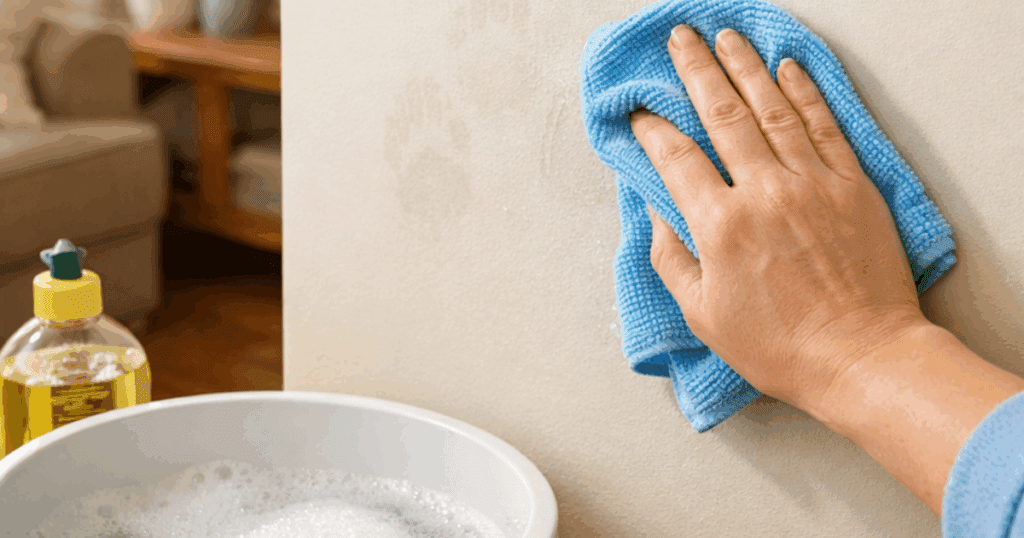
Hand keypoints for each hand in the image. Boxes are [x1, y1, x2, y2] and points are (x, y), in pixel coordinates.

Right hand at [629, 25, 931, 412]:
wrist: (862, 356)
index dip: (653, 130)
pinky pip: (825, 126)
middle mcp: (764, 192)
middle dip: (697, 71)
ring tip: (726, 38)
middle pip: (723, 115)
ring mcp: (812, 184)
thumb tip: (657, 214)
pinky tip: (788, 68)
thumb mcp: (703, 314)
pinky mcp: (852, 186)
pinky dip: (805, 93)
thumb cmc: (779, 345)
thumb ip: (672, 259)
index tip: (641, 112)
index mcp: (721, 226)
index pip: (677, 159)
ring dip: (746, 68)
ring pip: (772, 109)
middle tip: (680, 39)